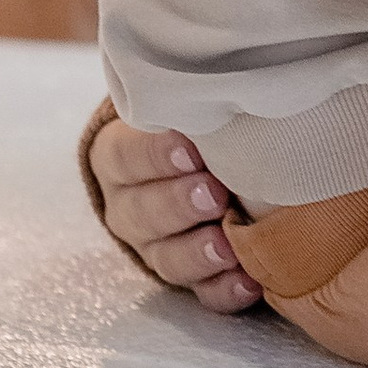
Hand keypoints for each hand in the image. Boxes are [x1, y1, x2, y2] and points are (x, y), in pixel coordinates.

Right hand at [90, 115, 260, 312]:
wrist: (197, 161)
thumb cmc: (195, 124)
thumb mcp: (182, 107)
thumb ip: (193, 99)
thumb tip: (225, 74)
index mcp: (118, 159)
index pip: (125, 157)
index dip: (155, 156)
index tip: (191, 150)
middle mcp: (130, 208)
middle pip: (143, 213)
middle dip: (178, 205)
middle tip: (214, 193)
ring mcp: (158, 248)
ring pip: (167, 258)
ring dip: (198, 253)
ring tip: (228, 244)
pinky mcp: (192, 278)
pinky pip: (202, 293)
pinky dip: (224, 290)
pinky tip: (249, 282)